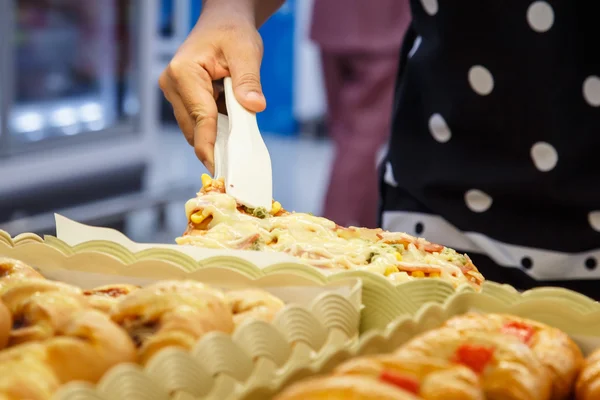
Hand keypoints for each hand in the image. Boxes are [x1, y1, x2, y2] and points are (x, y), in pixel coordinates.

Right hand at [159, 5, 266, 173]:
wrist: (223, 22)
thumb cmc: (232, 32)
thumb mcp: (246, 51)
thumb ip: (248, 80)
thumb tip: (254, 106)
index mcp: (183, 72)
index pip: (200, 117)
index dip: (210, 145)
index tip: (218, 168)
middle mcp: (172, 84)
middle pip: (194, 128)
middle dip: (217, 143)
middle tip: (239, 158)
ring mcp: (174, 93)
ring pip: (195, 128)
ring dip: (217, 133)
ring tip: (238, 130)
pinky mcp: (182, 99)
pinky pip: (199, 122)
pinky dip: (216, 126)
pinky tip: (231, 120)